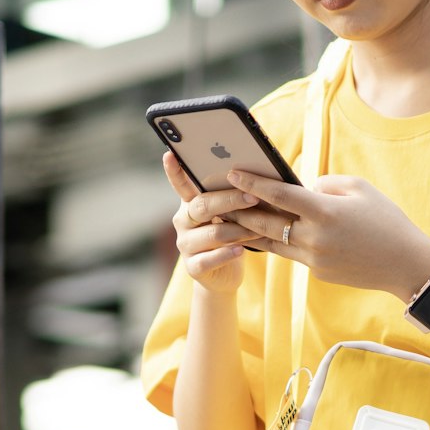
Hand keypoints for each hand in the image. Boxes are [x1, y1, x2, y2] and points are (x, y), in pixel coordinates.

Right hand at [163, 152, 263, 293]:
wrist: (225, 274)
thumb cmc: (232, 235)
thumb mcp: (230, 215)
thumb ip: (231, 197)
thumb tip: (253, 176)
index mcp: (191, 204)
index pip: (180, 184)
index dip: (174, 171)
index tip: (170, 154)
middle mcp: (183, 222)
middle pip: (203, 206)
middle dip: (230, 200)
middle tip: (253, 197)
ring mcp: (185, 245)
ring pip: (212, 233)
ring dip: (239, 230)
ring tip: (259, 229)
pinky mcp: (193, 267)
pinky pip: (209, 259)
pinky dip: (227, 254)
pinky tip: (240, 250)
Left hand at [225, 169, 429, 299]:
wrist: (405, 264)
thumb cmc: (386, 220)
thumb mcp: (361, 189)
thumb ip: (327, 184)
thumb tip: (304, 188)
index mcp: (325, 212)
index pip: (280, 195)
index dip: (253, 183)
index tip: (232, 172)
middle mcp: (314, 238)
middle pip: (266, 222)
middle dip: (241, 209)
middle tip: (219, 197)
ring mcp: (314, 259)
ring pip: (273, 243)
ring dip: (252, 230)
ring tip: (232, 217)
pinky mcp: (317, 273)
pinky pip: (292, 254)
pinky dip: (278, 242)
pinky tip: (264, 233)